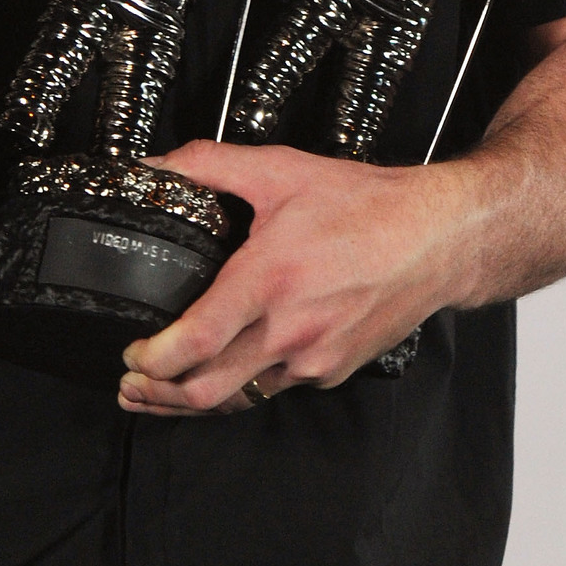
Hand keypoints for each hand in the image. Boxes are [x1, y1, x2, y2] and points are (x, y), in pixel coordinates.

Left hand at [117, 140, 467, 416]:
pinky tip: (228, 370)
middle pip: (208, 391)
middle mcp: (290, 330)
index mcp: (270, 280)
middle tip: (131, 385)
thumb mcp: (279, 169)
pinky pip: (276, 386)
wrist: (434, 237)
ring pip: (240, 398)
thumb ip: (210, 164)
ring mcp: (313, 359)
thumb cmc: (365, 205)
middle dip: (159, 395)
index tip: (132, 353)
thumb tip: (156, 165)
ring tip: (163, 392)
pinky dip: (244, 386)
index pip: (198, 342)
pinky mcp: (331, 371)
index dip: (154, 360)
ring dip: (195, 401)